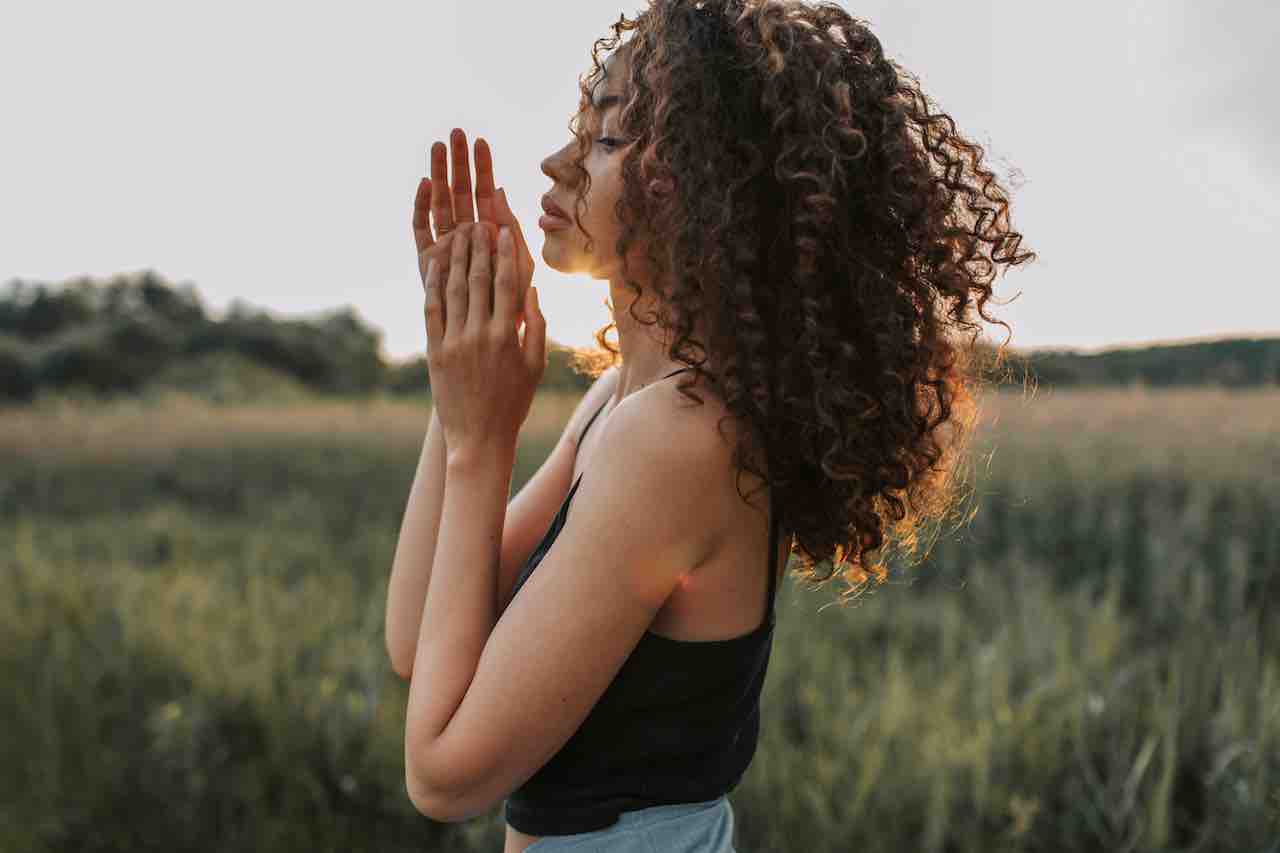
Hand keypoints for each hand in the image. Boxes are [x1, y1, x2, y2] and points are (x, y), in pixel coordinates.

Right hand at [413, 128, 535, 332]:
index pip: (484, 193)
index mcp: (490, 234)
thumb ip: (511, 228)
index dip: (483, 167)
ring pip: (440, 203)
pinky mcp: (428, 261)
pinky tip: (425, 183)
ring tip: (437, 147)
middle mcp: (466, 236)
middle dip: (458, 163)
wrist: (493, 338)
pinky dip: (422, 206)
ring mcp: (445, 246)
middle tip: (455, 133)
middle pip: (460, 192)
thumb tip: (498, 190)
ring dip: (439, 175)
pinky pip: (422, 229)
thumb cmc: (513, 306)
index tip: (480, 141)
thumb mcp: (520, 263)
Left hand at [424, 221, 545, 462]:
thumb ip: (536, 327)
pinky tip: (434, 265)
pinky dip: (432, 285)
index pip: (506, 283)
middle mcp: (479, 334)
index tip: (505, 230)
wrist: (478, 438)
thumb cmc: (513, 403)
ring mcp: (454, 342)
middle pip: (477, 279)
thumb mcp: (535, 366)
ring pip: (453, 290)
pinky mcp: (435, 351)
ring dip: (454, 258)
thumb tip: (533, 291)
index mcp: (507, 336)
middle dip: (478, 247)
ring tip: (457, 234)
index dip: (505, 253)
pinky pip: (432, 310)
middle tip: (478, 220)